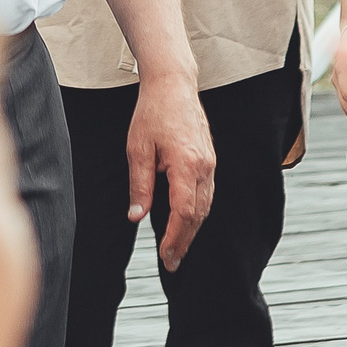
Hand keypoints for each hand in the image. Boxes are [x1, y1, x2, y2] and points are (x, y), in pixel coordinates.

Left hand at [126, 73, 216, 269]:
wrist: (173, 84)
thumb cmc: (153, 112)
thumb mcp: (137, 149)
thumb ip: (139, 185)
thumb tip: (136, 216)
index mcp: (186, 165)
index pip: (184, 213)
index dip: (175, 239)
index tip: (166, 256)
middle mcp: (204, 167)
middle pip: (198, 215)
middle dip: (185, 241)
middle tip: (172, 262)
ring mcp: (210, 163)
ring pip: (205, 206)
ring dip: (192, 229)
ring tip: (178, 247)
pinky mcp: (210, 159)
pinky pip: (207, 193)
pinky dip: (197, 212)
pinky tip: (186, 220)